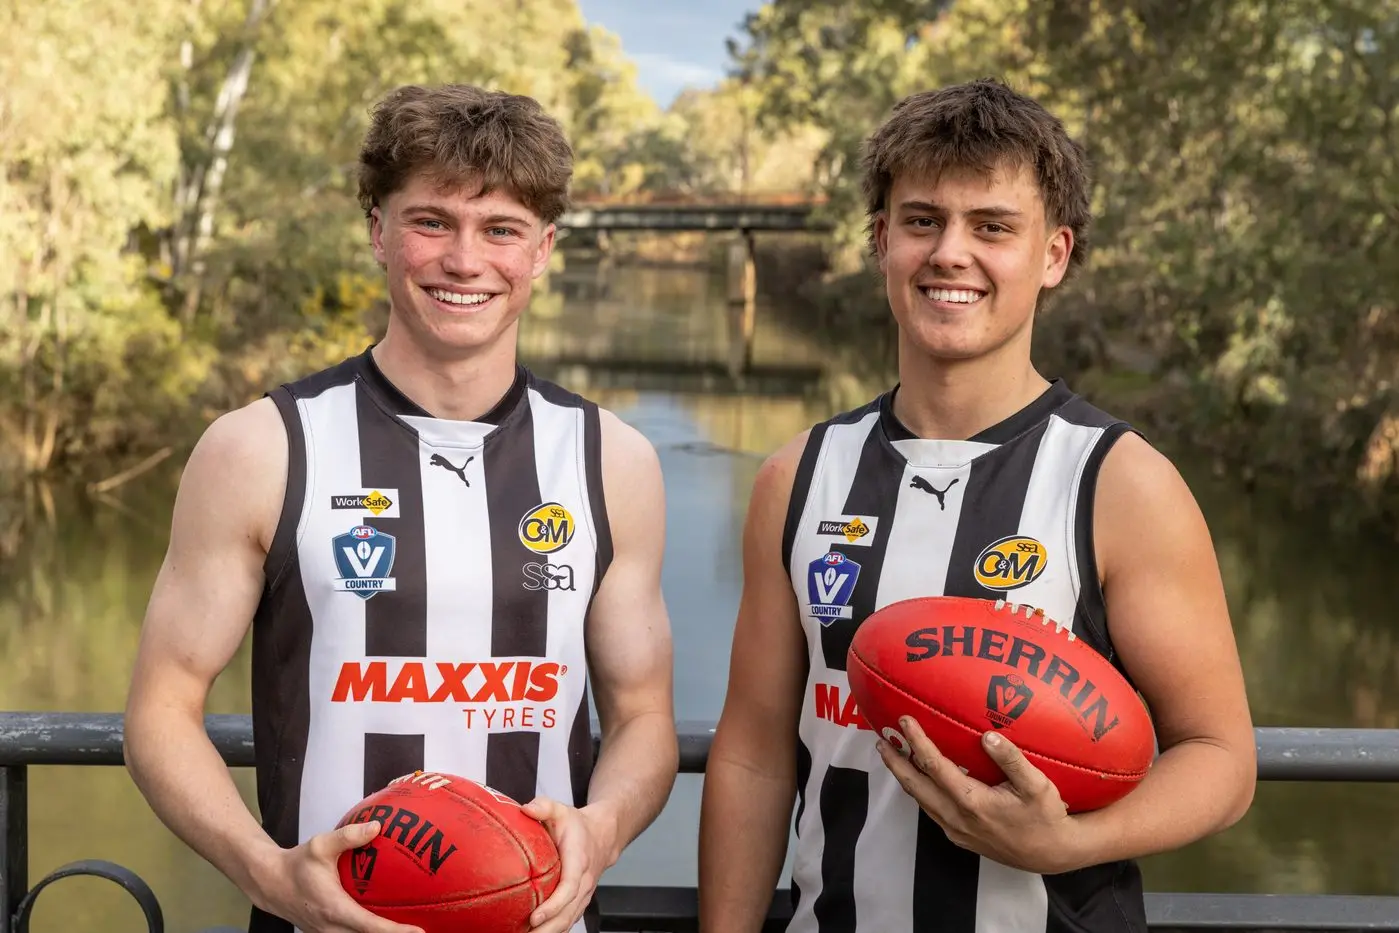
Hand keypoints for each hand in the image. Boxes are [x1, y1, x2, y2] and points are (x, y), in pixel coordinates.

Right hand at [251, 820, 423, 932]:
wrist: (270, 883)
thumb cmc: (297, 864)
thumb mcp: (320, 845)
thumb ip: (349, 836)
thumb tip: (378, 826)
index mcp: (334, 909)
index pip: (370, 927)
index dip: (395, 931)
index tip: (418, 931)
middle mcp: (332, 928)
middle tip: (421, 930)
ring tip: (409, 929)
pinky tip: (387, 926)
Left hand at [522, 797, 618, 932]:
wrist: (602, 836)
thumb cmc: (577, 826)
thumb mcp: (561, 809)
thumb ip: (544, 806)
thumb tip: (526, 809)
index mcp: (579, 862)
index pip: (569, 888)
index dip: (553, 905)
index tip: (535, 916)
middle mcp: (584, 883)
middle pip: (568, 913)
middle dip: (548, 929)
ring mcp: (583, 895)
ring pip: (569, 921)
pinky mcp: (579, 902)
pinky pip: (568, 921)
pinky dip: (554, 931)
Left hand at [877, 717, 1079, 874]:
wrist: (1051, 854)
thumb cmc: (1046, 816)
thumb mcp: (1037, 785)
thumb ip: (1012, 759)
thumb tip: (988, 736)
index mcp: (973, 802)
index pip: (935, 766)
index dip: (918, 741)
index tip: (905, 720)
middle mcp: (958, 818)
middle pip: (916, 786)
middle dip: (896, 762)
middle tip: (881, 740)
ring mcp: (956, 830)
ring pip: (921, 800)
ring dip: (905, 777)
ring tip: (894, 756)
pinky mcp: (960, 837)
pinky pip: (932, 810)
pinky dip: (920, 792)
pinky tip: (921, 780)